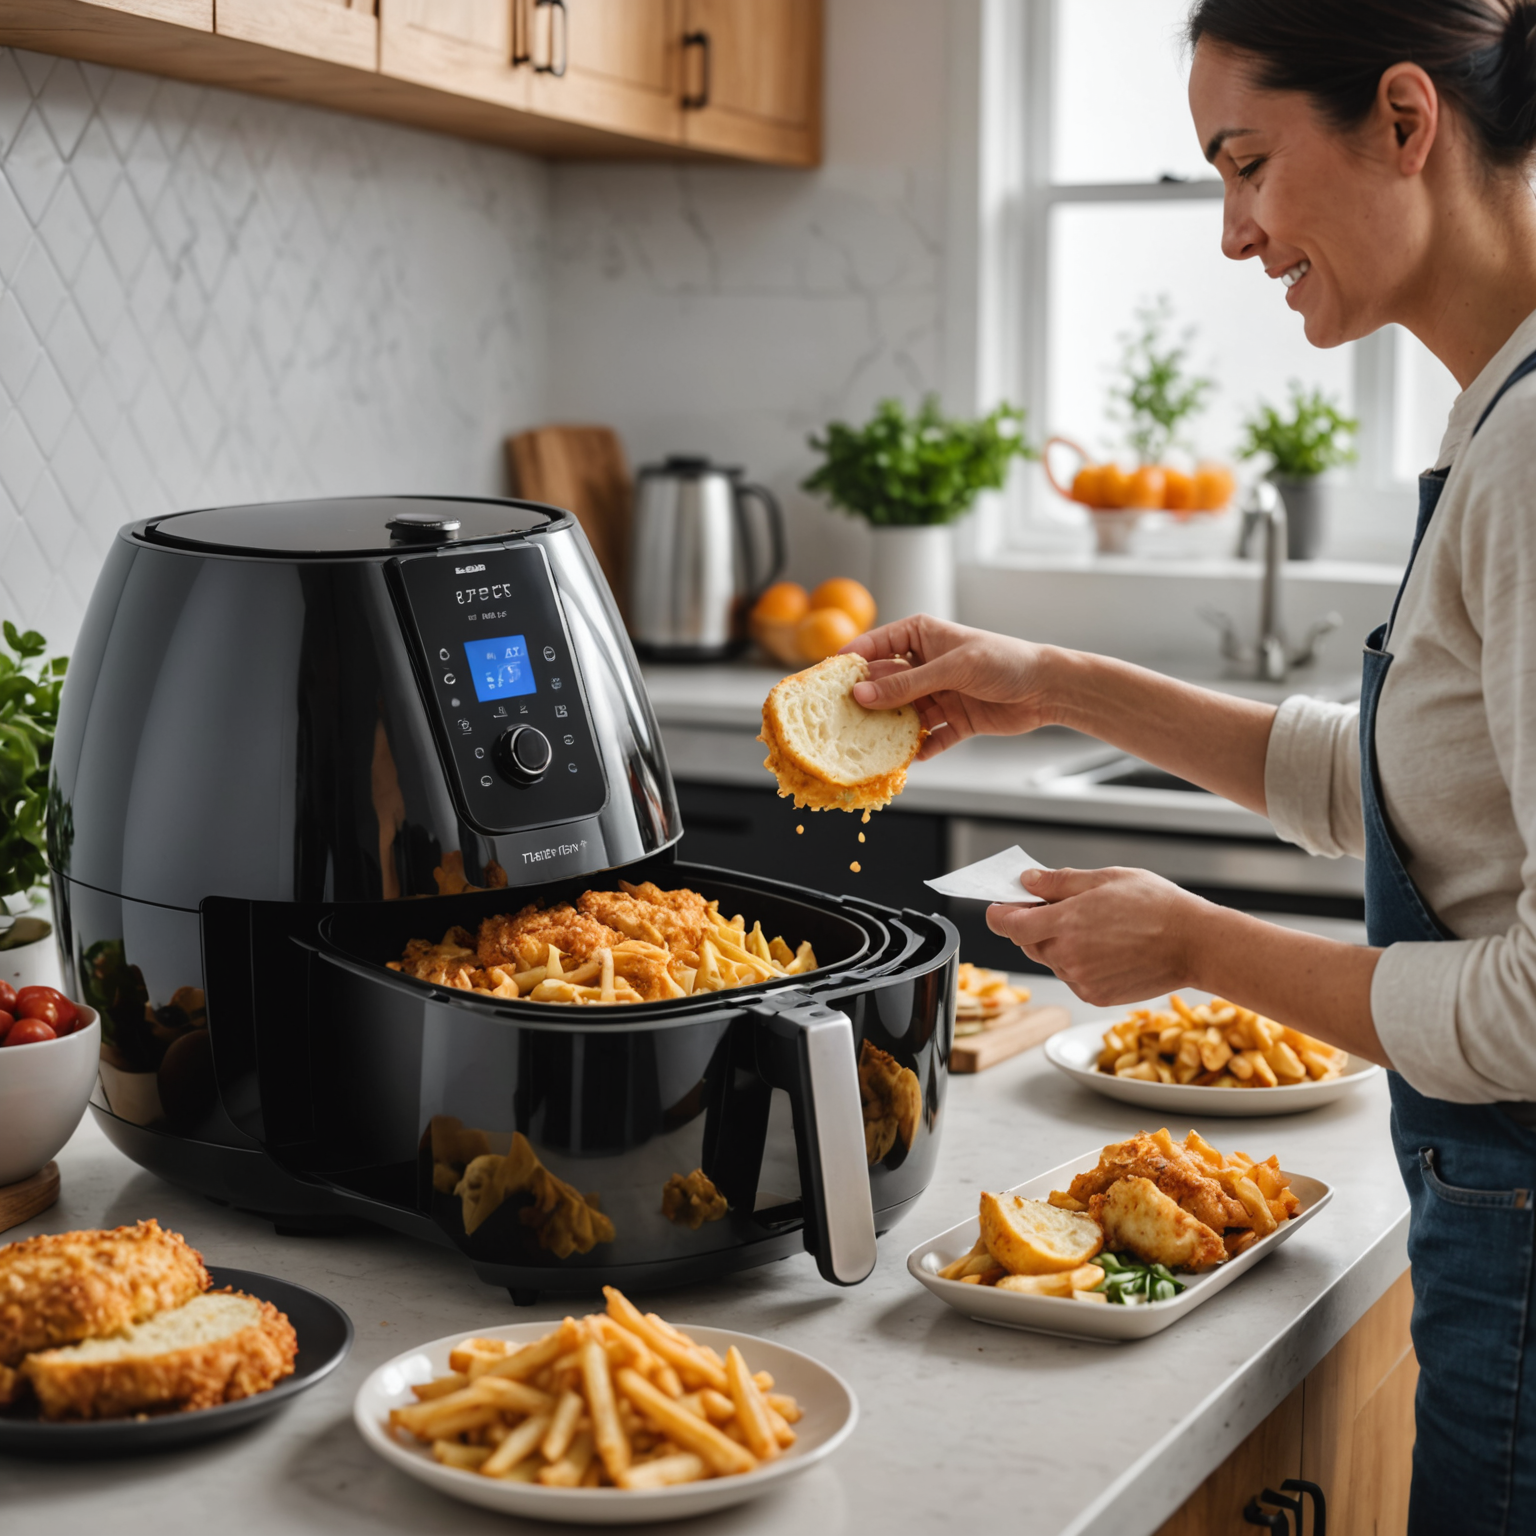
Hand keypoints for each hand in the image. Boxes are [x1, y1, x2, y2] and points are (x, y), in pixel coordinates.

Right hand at [842, 616, 1052, 759]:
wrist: (1048, 689)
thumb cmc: (1004, 661)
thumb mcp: (951, 668)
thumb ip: (906, 684)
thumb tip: (863, 693)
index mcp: (921, 636)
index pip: (875, 645)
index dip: (850, 661)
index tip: (825, 681)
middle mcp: (925, 665)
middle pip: (884, 684)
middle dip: (866, 702)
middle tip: (841, 720)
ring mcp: (938, 694)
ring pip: (903, 714)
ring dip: (890, 729)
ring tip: (869, 745)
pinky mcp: (953, 721)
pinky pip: (928, 737)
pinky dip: (919, 749)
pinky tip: (908, 760)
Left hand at [985, 866, 1208, 1005]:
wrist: (1195, 943)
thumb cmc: (1156, 905)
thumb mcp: (1104, 879)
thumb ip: (1058, 883)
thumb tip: (1026, 882)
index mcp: (1065, 923)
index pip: (1008, 924)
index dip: (999, 913)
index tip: (999, 906)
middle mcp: (1067, 956)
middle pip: (1027, 942)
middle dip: (1033, 924)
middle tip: (1059, 907)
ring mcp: (1081, 980)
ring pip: (1050, 960)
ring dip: (1057, 944)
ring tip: (1094, 927)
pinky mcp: (1094, 996)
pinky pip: (1071, 976)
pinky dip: (1077, 962)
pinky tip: (1105, 948)